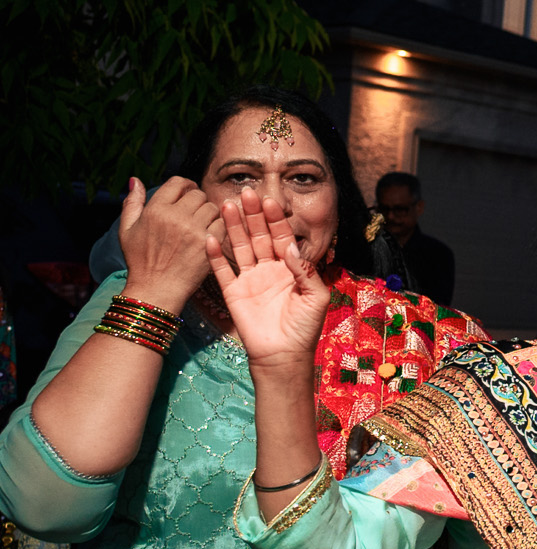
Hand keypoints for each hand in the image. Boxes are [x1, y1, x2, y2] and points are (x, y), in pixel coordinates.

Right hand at [118, 177, 221, 308]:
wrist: (156, 288)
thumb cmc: (140, 260)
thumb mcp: (126, 230)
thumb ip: (132, 202)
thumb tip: (135, 180)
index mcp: (155, 209)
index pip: (178, 183)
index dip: (186, 186)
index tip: (187, 194)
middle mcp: (175, 216)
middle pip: (198, 194)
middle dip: (197, 201)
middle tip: (194, 213)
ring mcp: (193, 229)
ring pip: (213, 208)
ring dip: (209, 214)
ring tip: (200, 226)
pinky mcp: (209, 243)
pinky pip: (223, 224)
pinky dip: (218, 228)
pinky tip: (209, 236)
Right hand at [206, 188, 331, 370]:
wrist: (283, 356)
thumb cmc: (305, 328)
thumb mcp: (315, 297)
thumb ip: (304, 270)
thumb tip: (289, 246)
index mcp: (290, 268)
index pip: (282, 237)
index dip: (275, 219)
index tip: (268, 200)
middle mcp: (269, 269)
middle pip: (259, 236)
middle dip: (253, 215)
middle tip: (245, 192)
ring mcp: (250, 279)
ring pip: (240, 247)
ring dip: (233, 227)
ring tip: (225, 205)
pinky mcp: (233, 292)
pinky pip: (222, 270)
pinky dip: (215, 254)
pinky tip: (210, 237)